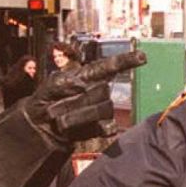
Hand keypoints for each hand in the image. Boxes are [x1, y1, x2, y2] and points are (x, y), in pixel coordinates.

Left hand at [23, 50, 145, 142]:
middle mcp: (99, 91)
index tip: (142, 57)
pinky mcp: (102, 127)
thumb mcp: (51, 85)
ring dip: (76, 116)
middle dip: (77, 100)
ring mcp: (102, 109)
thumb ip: (65, 81)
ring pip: (102, 110)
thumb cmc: (47, 100)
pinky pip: (108, 127)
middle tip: (56, 107)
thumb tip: (82, 83)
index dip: (125, 61)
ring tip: (61, 120)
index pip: (109, 66)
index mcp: (88, 76)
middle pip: (103, 91)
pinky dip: (96, 129)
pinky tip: (82, 129)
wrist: (43, 126)